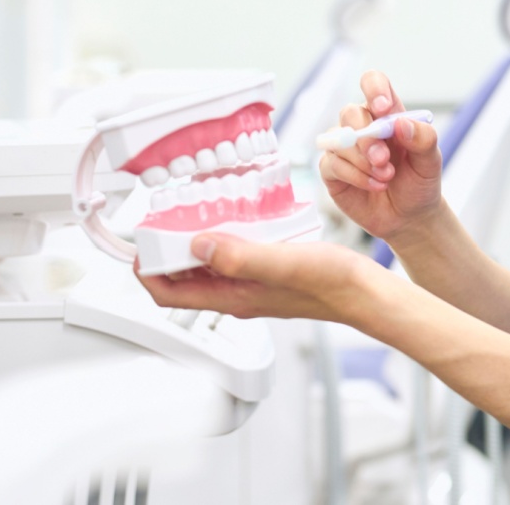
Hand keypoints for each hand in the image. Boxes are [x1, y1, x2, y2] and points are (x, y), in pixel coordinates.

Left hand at [136, 234, 372, 321]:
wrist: (365, 292)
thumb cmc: (331, 284)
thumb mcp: (281, 263)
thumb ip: (238, 256)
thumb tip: (197, 245)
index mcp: (233, 297)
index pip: (169, 294)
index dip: (148, 271)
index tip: (144, 242)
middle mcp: (237, 295)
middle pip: (184, 279)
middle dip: (168, 251)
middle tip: (166, 220)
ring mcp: (253, 285)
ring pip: (209, 266)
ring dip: (196, 242)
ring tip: (197, 213)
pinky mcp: (268, 274)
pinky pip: (234, 257)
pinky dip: (226, 238)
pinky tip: (240, 218)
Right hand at [317, 71, 444, 242]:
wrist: (410, 217)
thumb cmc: (420, 182)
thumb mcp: (431, 161)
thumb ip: (423, 138)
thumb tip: (400, 123)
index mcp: (387, 113)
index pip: (372, 83)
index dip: (374, 88)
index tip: (383, 109)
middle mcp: (363, 125)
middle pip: (350, 112)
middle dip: (368, 138)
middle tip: (384, 160)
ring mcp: (345, 146)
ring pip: (339, 139)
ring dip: (363, 161)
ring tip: (386, 178)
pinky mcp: (332, 169)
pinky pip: (332, 164)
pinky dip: (356, 176)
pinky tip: (375, 186)